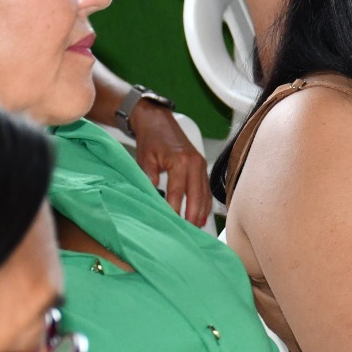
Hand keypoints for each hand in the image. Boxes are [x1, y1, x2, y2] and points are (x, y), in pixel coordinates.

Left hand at [130, 103, 212, 226]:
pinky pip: (206, 188)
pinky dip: (205, 202)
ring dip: (202, 211)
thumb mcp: (145, 159)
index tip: (170, 222)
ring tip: (197, 227)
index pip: (178, 192)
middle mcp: (195, 163)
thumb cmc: (151, 139)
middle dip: (193, 214)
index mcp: (181, 161)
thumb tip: (152, 199)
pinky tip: (203, 214)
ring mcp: (201, 164)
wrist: (158, 121)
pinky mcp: (202, 166)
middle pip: (197, 195)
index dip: (174, 209)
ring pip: (205, 193)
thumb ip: (149, 179)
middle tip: (188, 230)